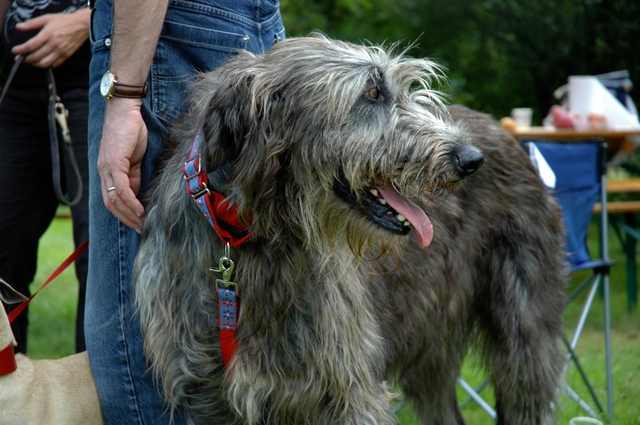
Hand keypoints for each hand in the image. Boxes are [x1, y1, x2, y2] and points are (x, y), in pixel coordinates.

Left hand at [11, 8, 89, 67]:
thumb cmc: (65, 21)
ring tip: (32, 61)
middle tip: (23, 57)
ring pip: (45, 63)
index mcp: (47, 34)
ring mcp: (61, 51)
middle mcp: (54, 44)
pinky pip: (55, 64)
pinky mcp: (67, 55)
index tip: (16, 51)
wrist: (81, 25)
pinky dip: (48, 65)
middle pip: (36, 56)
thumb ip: (31, 23)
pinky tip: (44, 61)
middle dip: (27, 59)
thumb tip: (19, 27)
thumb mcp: (46, 18)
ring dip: (36, 64)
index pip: (30, 46)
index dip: (21, 50)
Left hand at [98, 98, 147, 231]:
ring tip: (143, 224)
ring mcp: (107, 168)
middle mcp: (104, 172)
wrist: (126, 110)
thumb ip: (135, 176)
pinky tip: (140, 210)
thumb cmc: (132, 131)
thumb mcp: (135, 159)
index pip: (112, 200)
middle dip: (126, 220)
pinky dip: (130, 201)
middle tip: (141, 230)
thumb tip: (138, 194)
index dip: (124, 215)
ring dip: (129, 214)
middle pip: (111, 204)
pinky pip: (121, 188)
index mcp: (108, 172)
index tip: (138, 225)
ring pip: (115, 199)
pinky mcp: (114, 163)